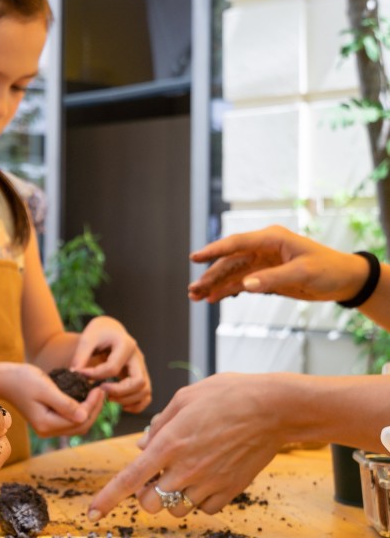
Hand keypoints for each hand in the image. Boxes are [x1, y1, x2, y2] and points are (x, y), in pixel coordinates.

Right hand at [0, 362, 105, 437]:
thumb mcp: (46, 389)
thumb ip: (65, 404)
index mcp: (47, 424)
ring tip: (96, 393)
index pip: (79, 420)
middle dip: (94, 409)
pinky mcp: (47, 420)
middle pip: (81, 426)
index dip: (93, 405)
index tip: (99, 388)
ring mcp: (47, 426)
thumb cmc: (23, 379)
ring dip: (89, 410)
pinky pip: (70, 419)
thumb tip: (85, 415)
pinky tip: (85, 396)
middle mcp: (48, 430)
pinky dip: (80, 409)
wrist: (5, 379)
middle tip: (101, 390)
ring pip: (77, 424)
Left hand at [71, 316, 151, 412]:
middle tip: (101, 391)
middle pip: (138, 382)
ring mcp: (142, 367)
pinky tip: (120, 404)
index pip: (113, 367)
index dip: (95, 375)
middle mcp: (138, 357)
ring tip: (108, 398)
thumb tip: (75, 374)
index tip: (82, 375)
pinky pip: (146, 395)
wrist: (110, 330)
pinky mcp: (142, 376)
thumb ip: (80, 356)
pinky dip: (137, 404)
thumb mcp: (87, 339)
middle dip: (119, 392)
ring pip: (145, 391)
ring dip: (128, 400)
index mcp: (125, 344)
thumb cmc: (98, 333)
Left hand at [87, 373, 285, 519]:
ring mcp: (209, 483)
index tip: (92, 514)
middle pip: (150, 504)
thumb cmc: (225, 395)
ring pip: (176, 509)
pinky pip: (204, 508)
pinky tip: (207, 476)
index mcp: (169, 443)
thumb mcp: (183, 399)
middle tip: (157, 474)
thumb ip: (158, 426)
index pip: (130, 478)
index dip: (107, 499)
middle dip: (146, 493)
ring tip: (186, 471)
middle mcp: (186, 468)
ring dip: (173, 497)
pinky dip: (199, 498)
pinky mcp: (230, 491)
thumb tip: (142, 449)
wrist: (272, 408)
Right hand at [188, 225, 367, 303]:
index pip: (237, 243)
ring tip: (196, 297)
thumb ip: (273, 278)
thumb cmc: (329, 270)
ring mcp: (262, 262)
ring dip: (215, 284)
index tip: (195, 258)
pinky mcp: (264, 276)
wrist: (345, 280)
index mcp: (271, 239)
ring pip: (232, 273)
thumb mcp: (303, 273)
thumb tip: (246, 285)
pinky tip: (214, 298)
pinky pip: (240, 283)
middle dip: (210, 275)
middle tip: (193, 290)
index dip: (214, 250)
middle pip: (229, 261)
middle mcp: (263, 248)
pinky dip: (227, 290)